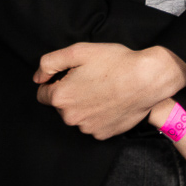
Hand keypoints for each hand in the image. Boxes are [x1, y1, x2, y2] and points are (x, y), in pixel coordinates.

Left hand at [32, 43, 185, 138]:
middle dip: (71, 94)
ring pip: (78, 117)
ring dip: (85, 106)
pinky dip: (99, 116)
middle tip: (91, 80)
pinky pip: (93, 125)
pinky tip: (111, 102)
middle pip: (61, 106)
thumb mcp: (78, 51)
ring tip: (104, 90)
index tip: (71, 76)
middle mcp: (71, 117)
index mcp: (61, 96)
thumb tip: (38, 78)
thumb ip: (50, 62)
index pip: (43, 94)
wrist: (147, 79)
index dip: (55, 82)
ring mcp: (87, 128)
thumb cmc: (115, 63)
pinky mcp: (103, 134)